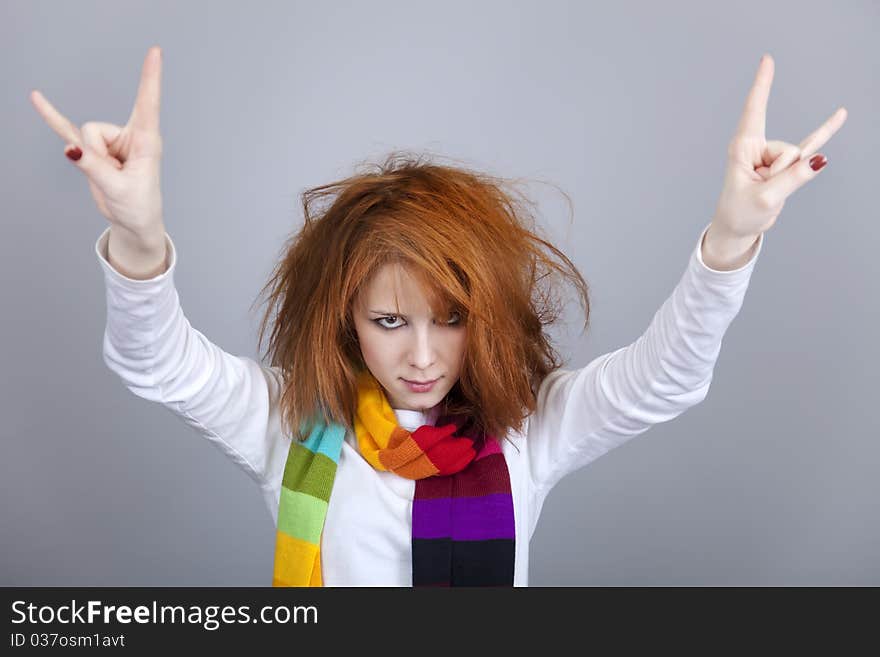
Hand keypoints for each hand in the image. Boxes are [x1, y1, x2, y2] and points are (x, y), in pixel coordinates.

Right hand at [30, 46, 164, 237]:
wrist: (133, 221)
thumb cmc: (137, 205)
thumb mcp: (119, 189)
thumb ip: (93, 167)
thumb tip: (69, 148)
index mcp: (146, 140)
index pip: (147, 102)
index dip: (150, 77)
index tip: (155, 51)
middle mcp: (128, 134)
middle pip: (94, 129)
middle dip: (95, 154)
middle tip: (115, 177)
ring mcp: (109, 141)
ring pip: (82, 137)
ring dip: (89, 160)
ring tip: (110, 177)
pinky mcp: (93, 151)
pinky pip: (68, 131)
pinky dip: (52, 117)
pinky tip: (37, 99)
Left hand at [711, 54, 847, 242]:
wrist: (737, 229)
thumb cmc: (740, 213)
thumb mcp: (765, 199)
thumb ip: (793, 179)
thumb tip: (820, 159)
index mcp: (742, 148)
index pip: (755, 110)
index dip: (762, 85)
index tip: (768, 59)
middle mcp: (756, 146)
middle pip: (789, 150)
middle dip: (783, 174)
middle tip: (761, 190)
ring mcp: (772, 154)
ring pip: (798, 159)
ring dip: (788, 180)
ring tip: (767, 192)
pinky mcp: (785, 164)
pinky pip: (810, 147)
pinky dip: (825, 133)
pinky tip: (841, 114)